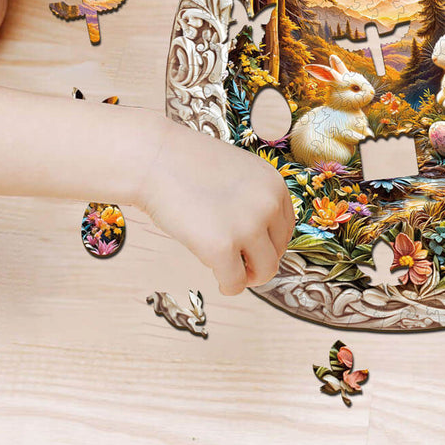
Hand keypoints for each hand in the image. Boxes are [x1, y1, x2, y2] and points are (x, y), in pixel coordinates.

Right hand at [138, 120, 295, 295]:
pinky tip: (217, 278)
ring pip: (264, 271)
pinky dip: (228, 286)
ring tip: (229, 272)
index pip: (287, 228)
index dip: (269, 243)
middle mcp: (268, 204)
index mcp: (275, 185)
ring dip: (247, 276)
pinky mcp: (222, 247)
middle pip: (278, 251)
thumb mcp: (240, 173)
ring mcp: (248, 226)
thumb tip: (262, 242)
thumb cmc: (190, 165)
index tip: (253, 248)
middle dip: (258, 261)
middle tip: (238, 262)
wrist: (157, 159)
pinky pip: (235, 283)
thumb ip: (256, 200)